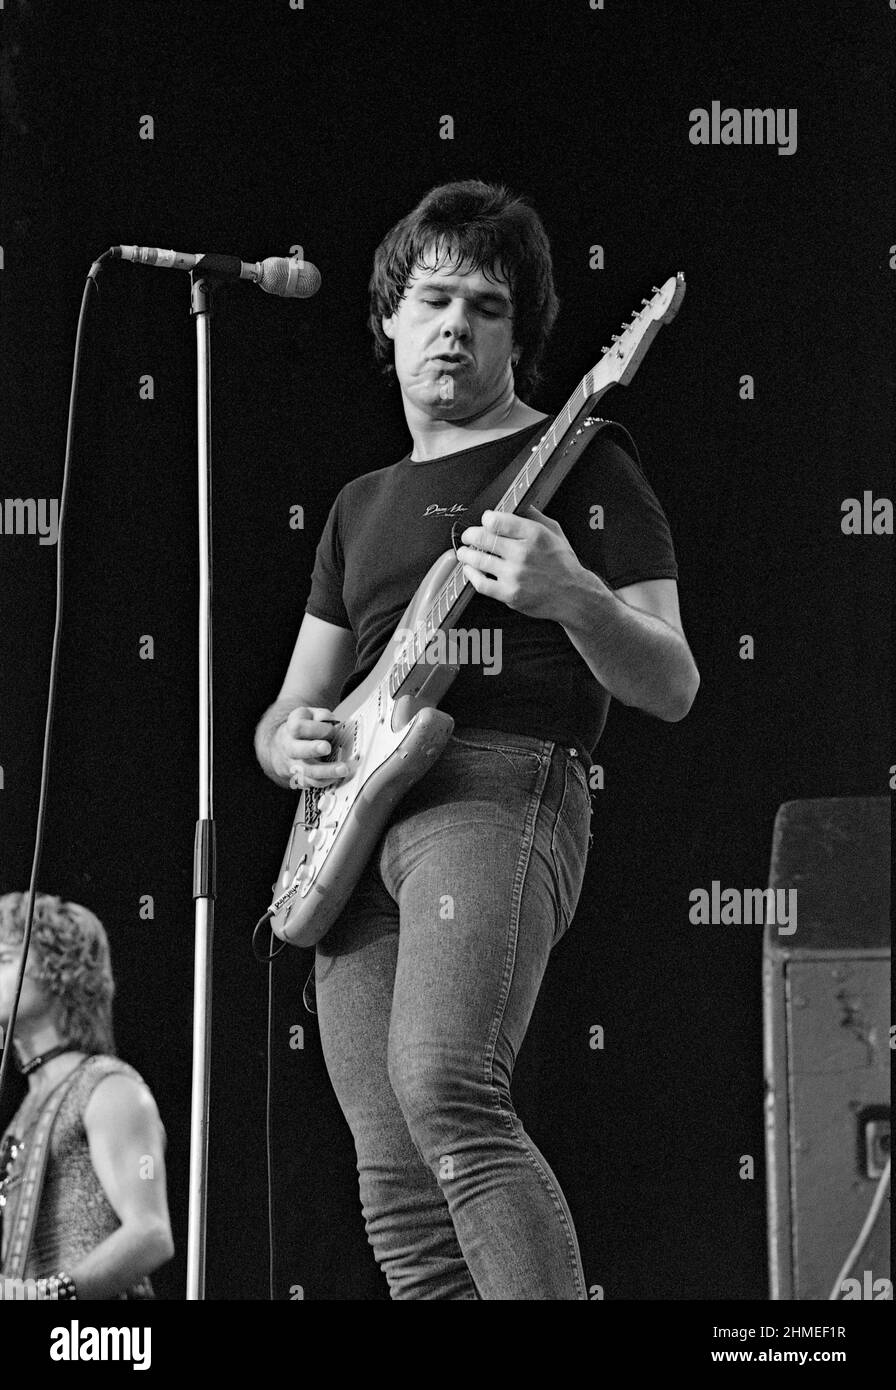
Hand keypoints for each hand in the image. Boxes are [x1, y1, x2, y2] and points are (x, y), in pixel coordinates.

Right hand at [270, 707, 351, 789]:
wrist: (283, 747)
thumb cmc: (302, 730)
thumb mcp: (309, 715)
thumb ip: (321, 715)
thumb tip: (330, 721)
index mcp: (291, 729)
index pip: (298, 728)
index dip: (315, 728)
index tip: (331, 729)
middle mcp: (289, 747)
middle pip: (298, 750)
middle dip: (313, 749)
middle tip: (327, 748)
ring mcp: (294, 765)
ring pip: (307, 771)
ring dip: (326, 771)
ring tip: (343, 769)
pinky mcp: (300, 778)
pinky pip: (312, 782)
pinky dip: (326, 780)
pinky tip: (338, 777)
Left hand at [456, 505, 591, 621]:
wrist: (572, 595)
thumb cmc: (563, 564)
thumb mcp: (554, 532)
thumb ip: (533, 516)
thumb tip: (517, 502)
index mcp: (534, 535)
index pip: (498, 520)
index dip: (486, 519)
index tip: (484, 520)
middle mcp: (523, 554)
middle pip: (483, 538)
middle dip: (470, 535)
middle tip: (468, 536)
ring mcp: (515, 575)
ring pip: (479, 560)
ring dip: (466, 554)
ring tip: (464, 552)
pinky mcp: (509, 594)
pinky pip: (481, 583)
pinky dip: (471, 575)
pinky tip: (470, 570)